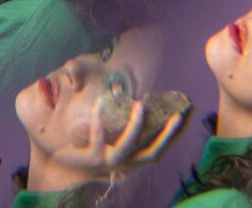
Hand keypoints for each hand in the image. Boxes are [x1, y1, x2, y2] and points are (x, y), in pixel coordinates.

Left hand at [51, 98, 184, 175]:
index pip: (161, 148)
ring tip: (140, 105)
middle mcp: (126, 163)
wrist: (64, 160)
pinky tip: (101, 101)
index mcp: (134, 157)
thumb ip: (123, 115)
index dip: (176, 134)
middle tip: (179, 114)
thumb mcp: (111, 130)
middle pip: (153, 154)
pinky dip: (100, 118)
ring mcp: (109, 162)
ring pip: (127, 147)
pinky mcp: (91, 158)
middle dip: (168, 135)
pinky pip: (98, 136)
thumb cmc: (92, 142)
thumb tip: (133, 88)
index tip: (188, 113)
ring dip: (135, 126)